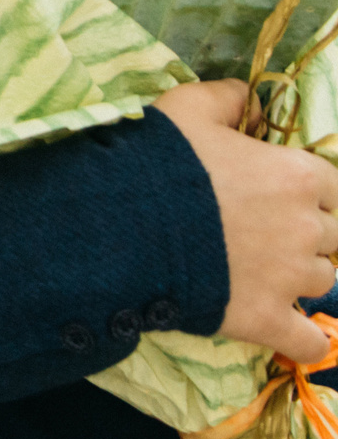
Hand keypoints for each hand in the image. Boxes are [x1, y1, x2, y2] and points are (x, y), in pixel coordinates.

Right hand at [155, 80, 337, 361]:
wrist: (122, 224)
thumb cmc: (157, 161)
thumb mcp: (185, 108)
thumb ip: (225, 97)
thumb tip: (248, 95)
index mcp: (296, 175)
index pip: (332, 187)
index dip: (306, 193)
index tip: (278, 196)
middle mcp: (305, 228)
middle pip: (331, 236)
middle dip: (303, 234)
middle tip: (262, 233)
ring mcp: (289, 278)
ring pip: (321, 281)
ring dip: (299, 277)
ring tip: (261, 274)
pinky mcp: (266, 320)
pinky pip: (308, 343)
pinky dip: (304, 341)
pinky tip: (290, 332)